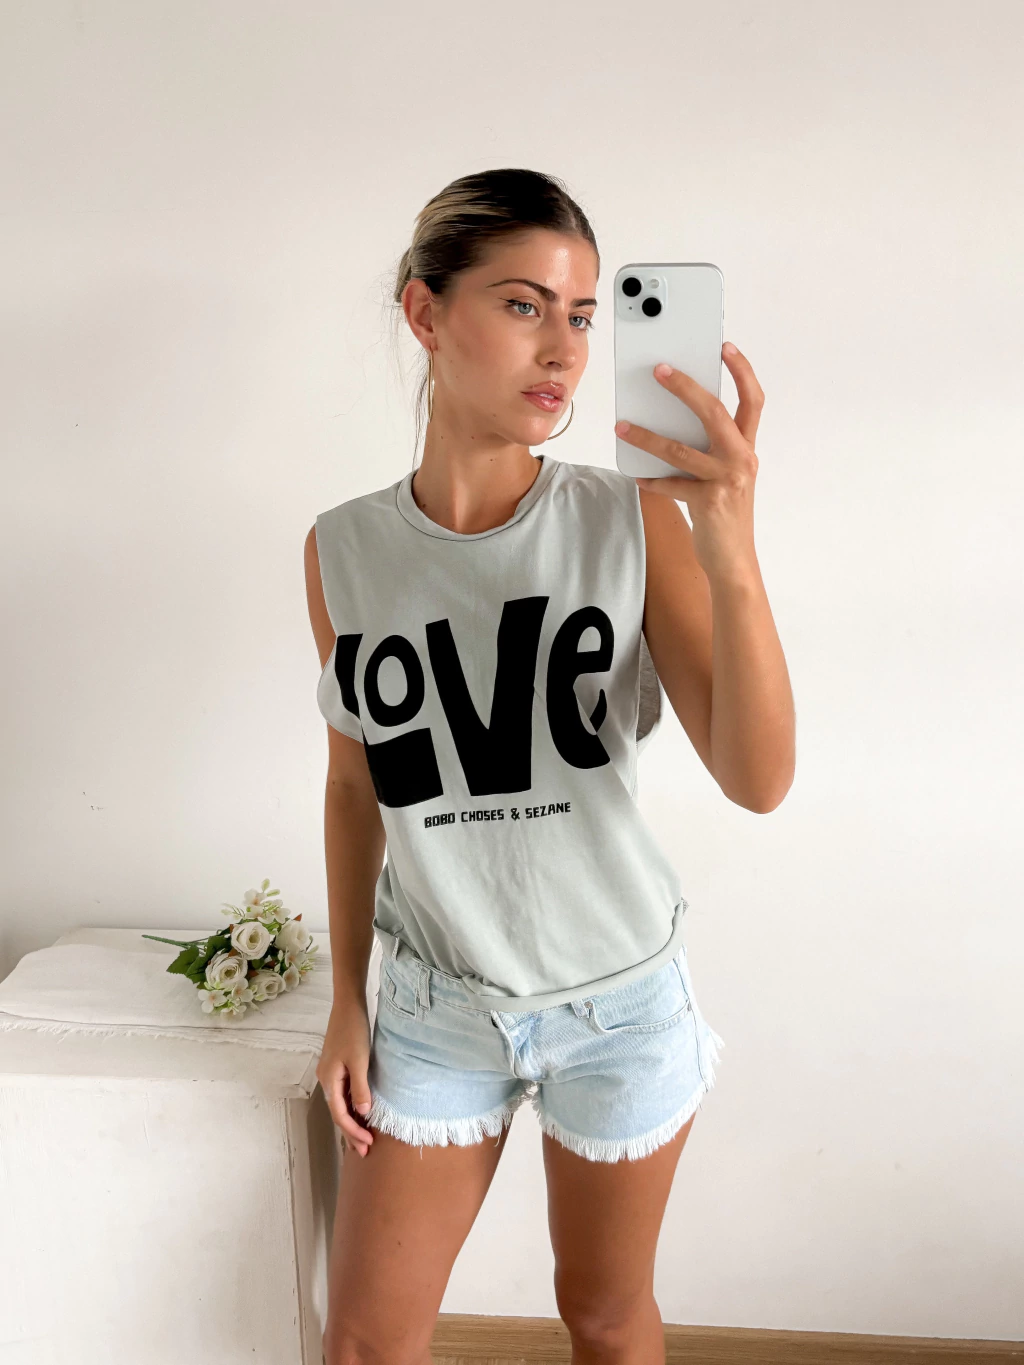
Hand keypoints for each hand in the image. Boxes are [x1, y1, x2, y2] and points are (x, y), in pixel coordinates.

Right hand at [316, 996, 374, 1157]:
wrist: (348, 1005)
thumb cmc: (354, 1030)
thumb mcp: (359, 1060)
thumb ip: (361, 1087)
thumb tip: (363, 1112)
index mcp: (329, 1080)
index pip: (339, 1114)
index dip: (353, 1131)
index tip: (367, 1144)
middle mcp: (326, 1080)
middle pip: (338, 1113)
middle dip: (350, 1133)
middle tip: (365, 1152)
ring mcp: (331, 1073)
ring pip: (340, 1105)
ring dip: (351, 1122)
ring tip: (363, 1140)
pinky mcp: (338, 1067)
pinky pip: (344, 1094)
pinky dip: (352, 1107)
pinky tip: (361, 1113)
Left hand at [614, 343, 763, 580]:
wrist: (734, 560)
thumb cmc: (726, 514)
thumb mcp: (725, 476)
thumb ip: (709, 449)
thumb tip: (673, 422)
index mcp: (747, 448)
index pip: (753, 401)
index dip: (742, 371)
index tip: (725, 347)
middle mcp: (742, 460)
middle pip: (714, 412)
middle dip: (685, 387)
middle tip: (659, 370)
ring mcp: (726, 481)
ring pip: (680, 449)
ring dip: (647, 436)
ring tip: (623, 426)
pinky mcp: (707, 502)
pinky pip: (671, 485)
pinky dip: (652, 481)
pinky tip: (638, 477)